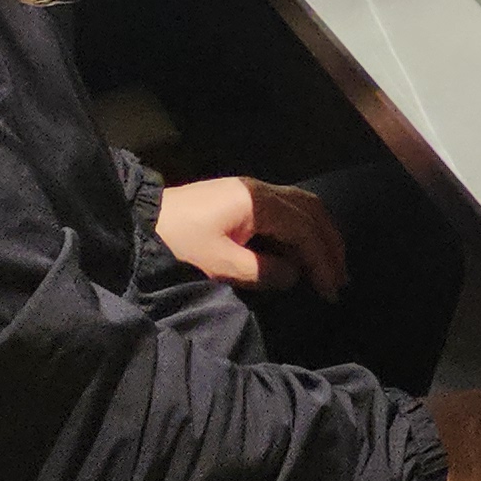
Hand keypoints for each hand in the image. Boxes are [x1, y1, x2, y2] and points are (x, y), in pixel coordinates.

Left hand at [157, 176, 349, 299]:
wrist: (139, 220)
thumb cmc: (177, 243)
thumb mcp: (219, 265)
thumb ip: (262, 271)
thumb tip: (293, 275)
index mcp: (258, 201)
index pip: (304, 228)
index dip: (322, 260)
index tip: (330, 292)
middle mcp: (260, 189)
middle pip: (311, 210)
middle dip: (330, 244)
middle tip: (340, 279)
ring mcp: (250, 191)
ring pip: (301, 206)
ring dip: (319, 235)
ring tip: (329, 266)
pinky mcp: (241, 199)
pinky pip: (285, 210)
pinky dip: (301, 230)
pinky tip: (301, 253)